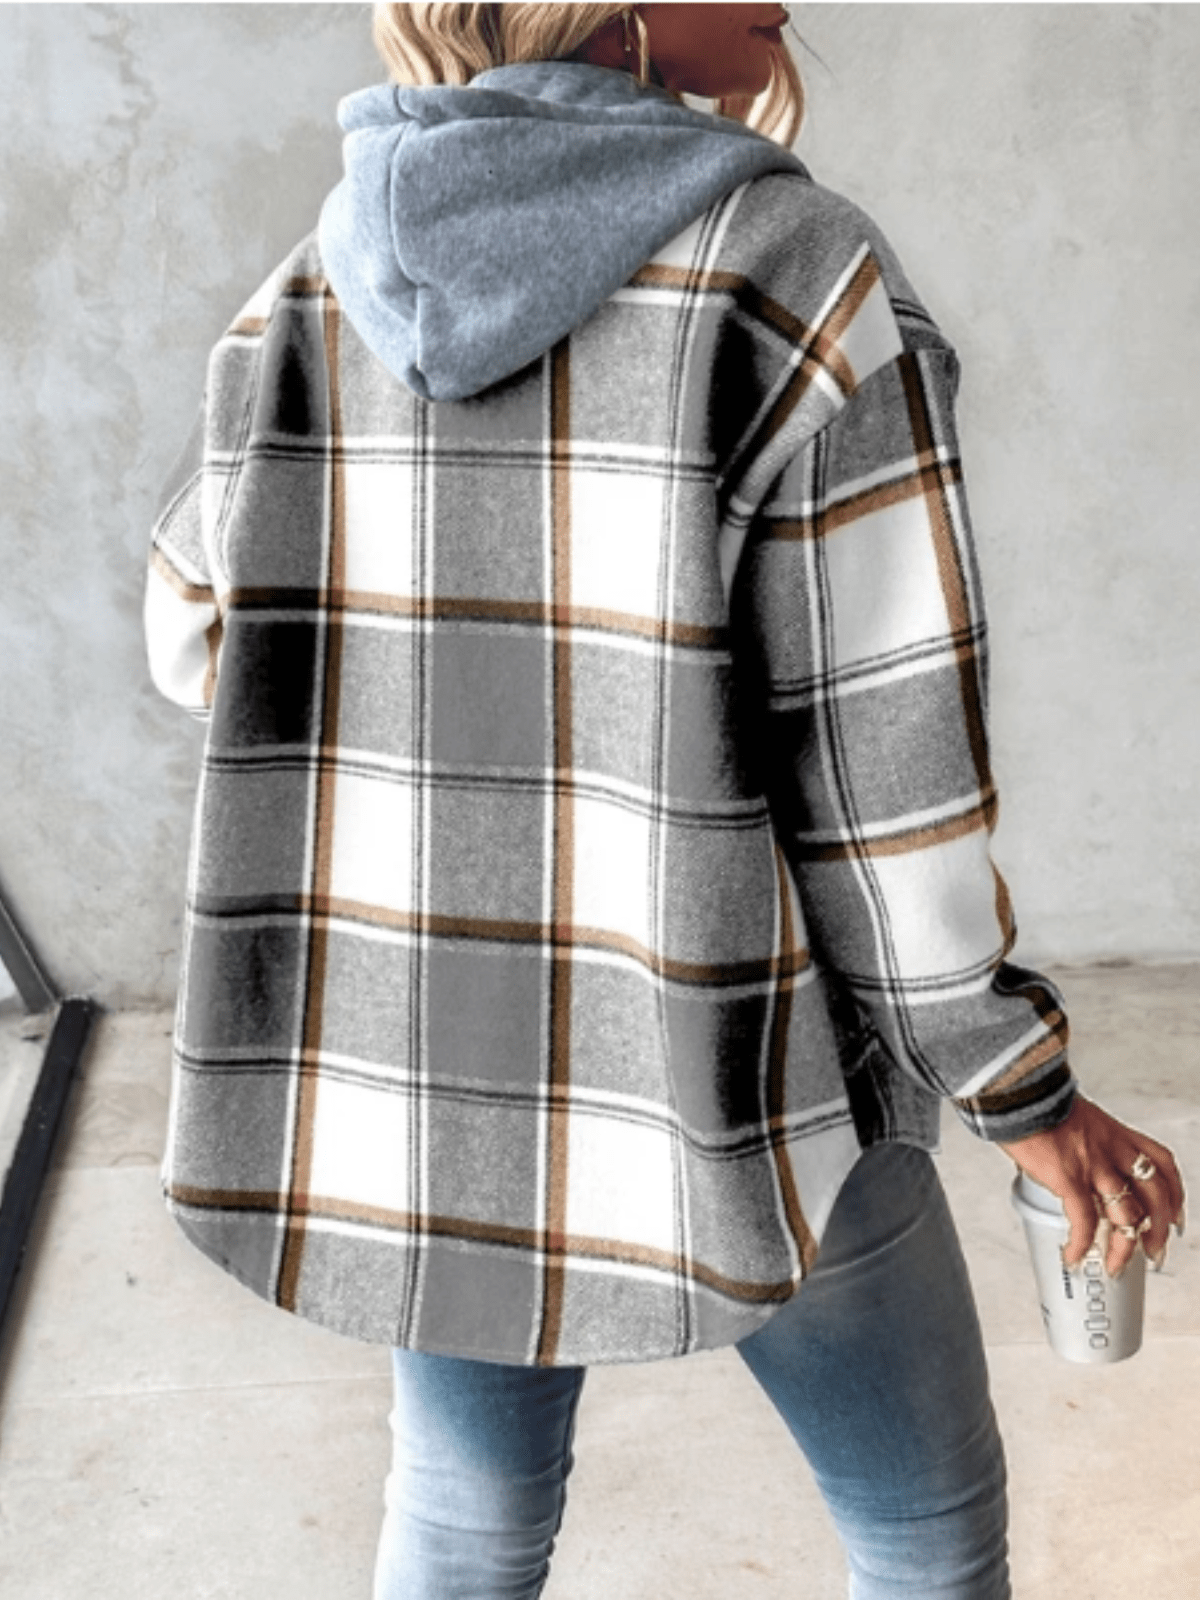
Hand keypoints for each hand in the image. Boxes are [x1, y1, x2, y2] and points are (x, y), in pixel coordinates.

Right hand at [998, 1093, 1185, 1275]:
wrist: (1018, 1090)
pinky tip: (1073, 1256)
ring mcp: (1093, 1164)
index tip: (1174, 1214)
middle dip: (1159, 1230)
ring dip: (1124, 1248)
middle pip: (1154, 1195)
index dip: (1175, 1192)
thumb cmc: (1036, 1100)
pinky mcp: (1069, 1177)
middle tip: (1154, 1252)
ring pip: (1126, 1215)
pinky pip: (1084, 1220)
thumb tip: (1070, 1159)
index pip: (1161, 1162)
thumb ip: (1082, 1140)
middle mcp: (1112, 1149)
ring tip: (1114, 1266)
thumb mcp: (1074, 1116)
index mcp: (1115, 1132)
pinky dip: (1081, 1244)